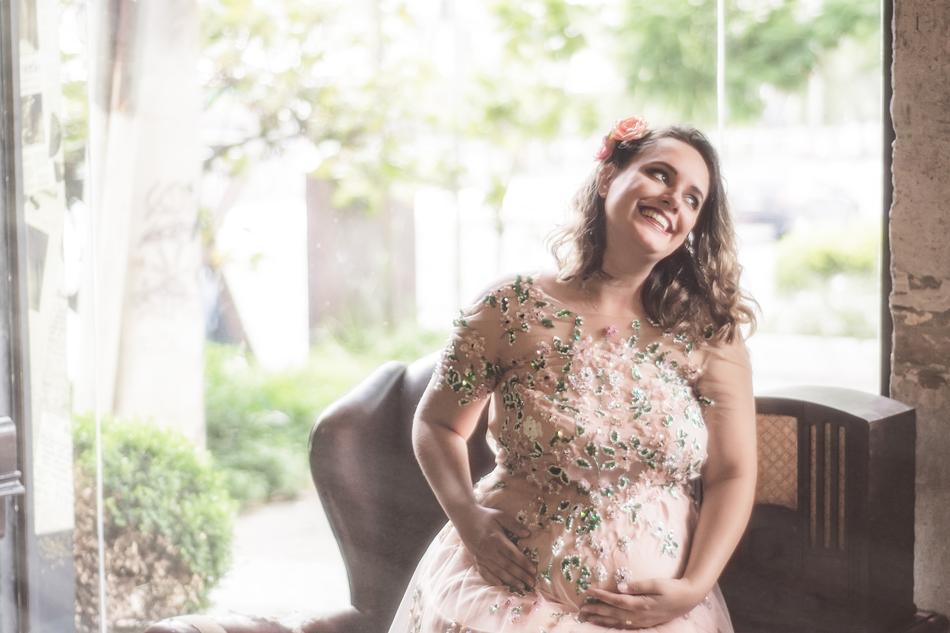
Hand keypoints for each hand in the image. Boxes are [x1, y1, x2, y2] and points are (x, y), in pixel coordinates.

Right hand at [454, 504, 536, 593]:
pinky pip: (485, 573)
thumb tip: (528, 534)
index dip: (524, 563)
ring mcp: (482, 557)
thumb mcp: (500, 515)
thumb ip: (514, 525)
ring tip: (522, 587)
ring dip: (510, 581)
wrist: (464, 517)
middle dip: (521, 576)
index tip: (534, 570)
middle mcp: (489, 550)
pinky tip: (501, 585)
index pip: (513, 554)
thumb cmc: (485, 516)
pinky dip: (493, 580)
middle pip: (507, 566)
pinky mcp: (476, 560)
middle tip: (532, 583)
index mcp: (496, 539)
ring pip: (498, 572)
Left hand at [578, 577, 702, 628]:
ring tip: (587, 618)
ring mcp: (642, 621)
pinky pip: (625, 626)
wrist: (688, 599)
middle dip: (596, 611)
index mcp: (642, 604)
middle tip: (580, 609)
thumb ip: (639, 585)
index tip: (588, 591)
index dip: (601, 596)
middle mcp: (640, 615)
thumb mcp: (657, 583)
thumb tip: (620, 586)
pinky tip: (604, 623)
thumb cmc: (673, 588)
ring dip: (601, 620)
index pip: (616, 600)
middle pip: (613, 613)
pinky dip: (612, 625)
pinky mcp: (645, 623)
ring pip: (617, 622)